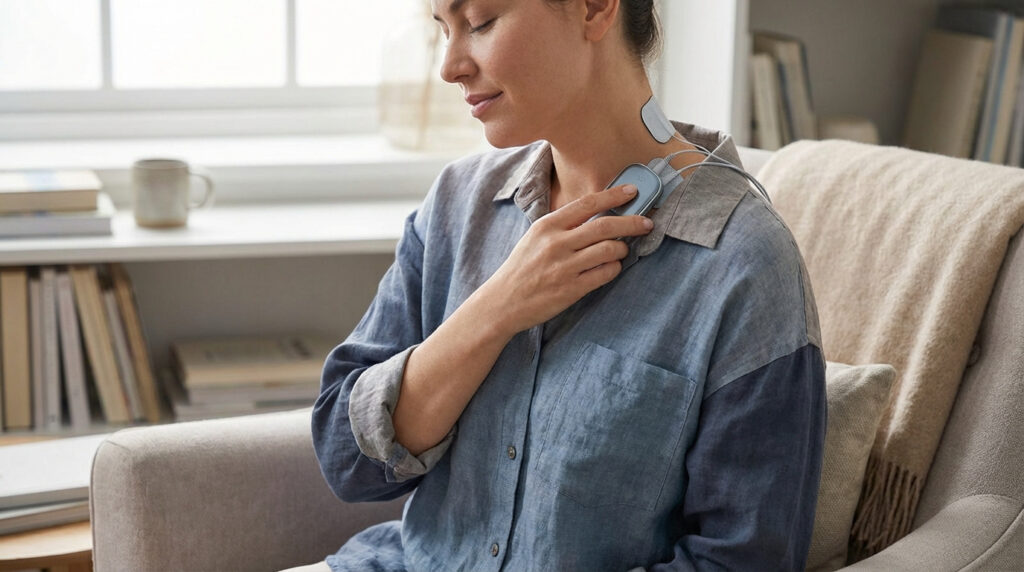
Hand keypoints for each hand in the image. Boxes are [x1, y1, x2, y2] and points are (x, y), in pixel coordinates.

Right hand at [480, 183, 654, 335]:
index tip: (632, 191)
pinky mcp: (572, 289)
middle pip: (605, 226)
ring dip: (622, 249)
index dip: (614, 195)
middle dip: (632, 223)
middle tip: (646, 223)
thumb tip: (598, 214)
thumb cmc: (522, 268)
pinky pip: (605, 274)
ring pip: (610, 250)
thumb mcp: (535, 238)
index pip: (587, 204)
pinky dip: (614, 269)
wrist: (503, 302)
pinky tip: (610, 268)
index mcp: (547, 226)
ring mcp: (565, 267)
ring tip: (621, 251)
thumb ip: (563, 225)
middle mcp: (557, 243)